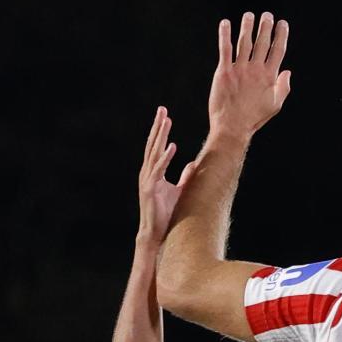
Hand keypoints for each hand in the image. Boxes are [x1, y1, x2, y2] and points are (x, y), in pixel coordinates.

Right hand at [137, 107, 197, 246]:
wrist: (157, 232)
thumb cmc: (167, 213)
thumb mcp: (179, 190)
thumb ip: (185, 177)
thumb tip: (193, 164)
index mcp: (154, 172)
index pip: (157, 147)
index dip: (161, 131)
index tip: (165, 115)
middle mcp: (148, 172)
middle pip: (153, 145)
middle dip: (158, 126)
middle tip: (162, 109)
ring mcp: (148, 180)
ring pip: (154, 153)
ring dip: (161, 136)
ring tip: (166, 121)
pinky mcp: (151, 188)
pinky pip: (159, 170)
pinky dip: (165, 158)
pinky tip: (172, 146)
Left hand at [207, 12, 291, 141]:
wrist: (233, 126)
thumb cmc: (254, 117)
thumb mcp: (275, 105)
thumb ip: (283, 87)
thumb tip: (288, 71)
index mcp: (270, 77)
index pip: (278, 51)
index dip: (281, 36)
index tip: (282, 24)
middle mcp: (255, 70)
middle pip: (262, 43)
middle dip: (266, 27)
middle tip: (267, 15)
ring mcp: (239, 70)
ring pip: (245, 43)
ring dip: (247, 27)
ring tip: (249, 15)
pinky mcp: (224, 72)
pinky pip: (225, 49)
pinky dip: (225, 36)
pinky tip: (226, 24)